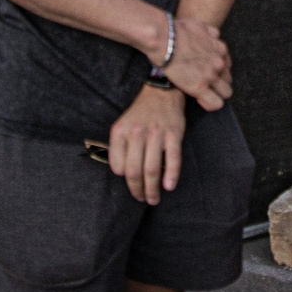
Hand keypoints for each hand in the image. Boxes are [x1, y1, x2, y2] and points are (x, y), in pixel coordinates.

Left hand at [106, 85, 187, 203]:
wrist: (161, 92)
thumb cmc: (140, 114)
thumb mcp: (122, 125)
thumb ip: (119, 147)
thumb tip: (123, 174)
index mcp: (121, 132)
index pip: (117, 166)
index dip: (123, 179)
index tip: (130, 183)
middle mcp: (137, 133)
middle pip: (134, 171)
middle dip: (137, 190)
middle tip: (141, 199)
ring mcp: (156, 134)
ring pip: (152, 168)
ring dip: (152, 189)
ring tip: (153, 199)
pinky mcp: (174, 134)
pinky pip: (173, 159)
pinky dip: (171, 175)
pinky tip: (169, 186)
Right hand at [158, 15, 231, 109]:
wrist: (164, 38)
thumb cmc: (176, 30)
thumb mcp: (199, 25)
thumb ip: (210, 32)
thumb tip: (215, 36)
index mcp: (220, 49)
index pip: (227, 65)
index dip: (217, 71)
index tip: (206, 72)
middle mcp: (219, 62)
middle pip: (228, 80)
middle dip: (218, 83)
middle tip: (204, 84)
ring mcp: (211, 75)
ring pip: (226, 93)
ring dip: (216, 94)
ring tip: (202, 94)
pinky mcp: (200, 87)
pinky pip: (216, 103)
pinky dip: (210, 104)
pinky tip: (200, 99)